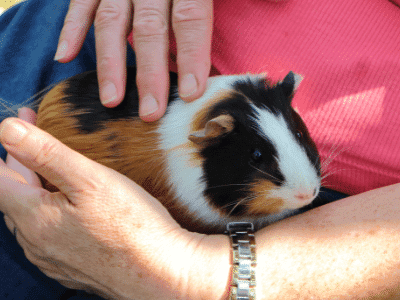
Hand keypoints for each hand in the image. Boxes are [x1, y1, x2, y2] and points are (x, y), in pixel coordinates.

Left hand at [0, 112, 228, 298]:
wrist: (161, 272)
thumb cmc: (131, 225)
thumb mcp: (90, 180)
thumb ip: (46, 154)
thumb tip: (7, 130)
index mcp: (35, 219)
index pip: (1, 180)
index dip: (7, 150)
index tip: (22, 121)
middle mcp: (37, 244)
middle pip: (16, 198)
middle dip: (21, 165)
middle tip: (32, 138)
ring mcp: (54, 260)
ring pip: (33, 217)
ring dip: (35, 189)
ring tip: (47, 170)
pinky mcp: (73, 268)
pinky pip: (49, 234)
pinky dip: (51, 211)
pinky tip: (67, 206)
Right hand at [54, 0, 212, 121]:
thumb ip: (217, 5)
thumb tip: (229, 47)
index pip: (190, 18)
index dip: (191, 56)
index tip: (190, 93)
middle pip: (150, 28)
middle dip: (150, 74)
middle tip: (150, 112)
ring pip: (112, 22)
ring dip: (110, 64)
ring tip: (111, 100)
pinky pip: (80, 3)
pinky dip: (71, 29)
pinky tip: (64, 57)